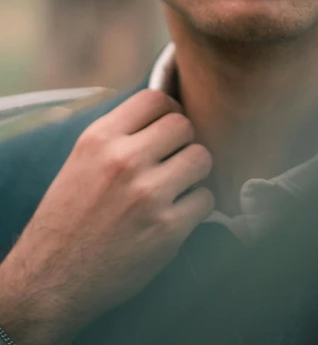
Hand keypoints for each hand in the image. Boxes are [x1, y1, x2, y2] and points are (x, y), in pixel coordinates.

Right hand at [0, 89, 213, 344]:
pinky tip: (176, 214)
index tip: (167, 128)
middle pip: (184, 125)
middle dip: (183, 142)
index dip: (169, 110)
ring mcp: (148, 194)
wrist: (51, 280)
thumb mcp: (82, 159)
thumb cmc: (69, 217)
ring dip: (194, 173)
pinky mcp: (167, 229)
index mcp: (100, 139)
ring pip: (201, 158)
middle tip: (173, 160)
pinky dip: (196, 206)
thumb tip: (165, 111)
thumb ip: (120, 133)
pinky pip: (206, 198)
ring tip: (177, 186)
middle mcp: (124, 161)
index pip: (155, 98)